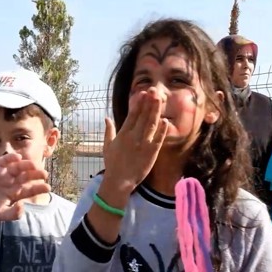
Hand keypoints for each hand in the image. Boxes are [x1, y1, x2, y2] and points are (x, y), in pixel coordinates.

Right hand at [0, 153, 49, 227]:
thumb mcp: (0, 215)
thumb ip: (12, 214)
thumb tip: (22, 207)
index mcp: (16, 193)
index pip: (30, 189)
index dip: (39, 188)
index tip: (48, 188)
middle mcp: (12, 182)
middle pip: (26, 176)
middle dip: (35, 175)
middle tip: (44, 174)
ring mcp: (4, 174)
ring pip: (17, 168)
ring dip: (25, 165)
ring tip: (33, 165)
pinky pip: (4, 161)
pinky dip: (10, 158)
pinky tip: (17, 157)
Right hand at [100, 88, 168, 205]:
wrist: (119, 181)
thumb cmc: (112, 164)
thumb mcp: (107, 146)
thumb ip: (109, 131)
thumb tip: (107, 118)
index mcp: (123, 134)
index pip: (133, 115)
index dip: (139, 103)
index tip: (144, 93)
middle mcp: (133, 137)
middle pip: (143, 116)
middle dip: (149, 103)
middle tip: (155, 91)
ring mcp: (143, 145)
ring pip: (151, 125)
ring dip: (156, 111)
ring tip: (160, 99)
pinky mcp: (151, 153)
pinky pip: (158, 139)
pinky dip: (162, 130)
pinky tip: (165, 120)